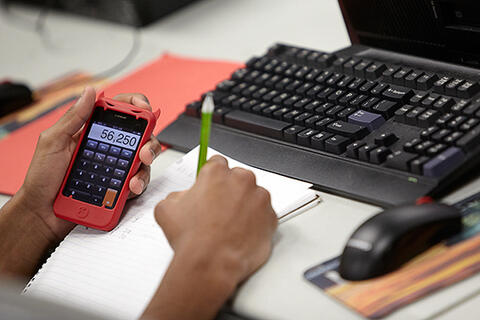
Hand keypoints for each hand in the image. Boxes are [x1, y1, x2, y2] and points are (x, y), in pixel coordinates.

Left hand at [18, 87, 160, 241]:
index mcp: (93, 131)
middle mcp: (109, 147)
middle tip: (143, 151)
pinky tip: (130, 187)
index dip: (136, 105)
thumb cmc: (42, 178)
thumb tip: (89, 92)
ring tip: (133, 176)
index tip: (142, 109)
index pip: (121, 111)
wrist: (43, 212)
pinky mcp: (120, 187)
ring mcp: (117, 167)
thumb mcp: (53, 141)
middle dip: (149, 141)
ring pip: (144, 159)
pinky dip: (138, 184)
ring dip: (145, 165)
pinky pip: (138, 182)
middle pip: (141, 135)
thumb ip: (73, 116)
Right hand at [143, 156, 276, 319]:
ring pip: (253, 196)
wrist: (211, 264)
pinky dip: (255, 223)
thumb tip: (184, 197)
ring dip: (244, 206)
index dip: (212, 177)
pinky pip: (264, 216)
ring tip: (229, 226)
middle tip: (217, 210)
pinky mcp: (271, 218)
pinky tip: (240, 234)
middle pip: (238, 178)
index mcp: (217, 173)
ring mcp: (260, 199)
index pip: (217, 163)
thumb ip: (178, 195)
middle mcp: (242, 180)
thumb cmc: (192, 238)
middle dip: (229, 191)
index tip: (211, 185)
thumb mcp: (167, 208)